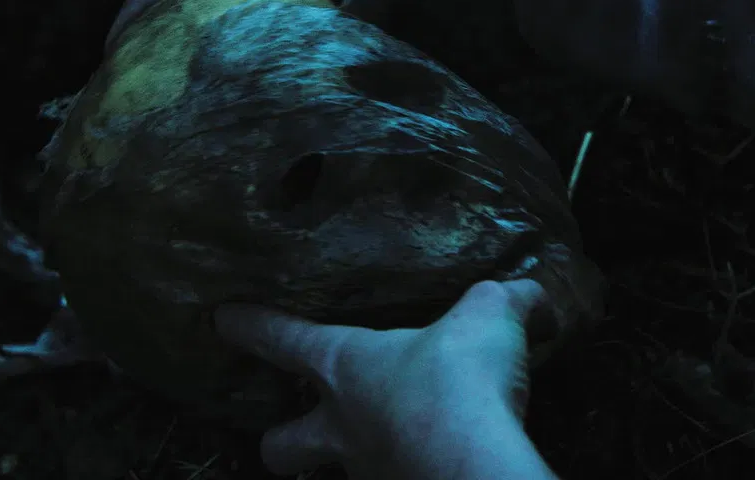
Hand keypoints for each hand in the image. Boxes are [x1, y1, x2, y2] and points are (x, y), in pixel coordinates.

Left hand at [215, 279, 558, 479]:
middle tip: (286, 430)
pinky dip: (399, 479)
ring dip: (342, 467)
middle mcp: (345, 425)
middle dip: (277, 438)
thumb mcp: (489, 317)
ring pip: (330, 477)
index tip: (220, 319)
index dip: (252, 326)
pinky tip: (421, 470)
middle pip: (281, 443)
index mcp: (348, 366)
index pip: (284, 338)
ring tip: (373, 455)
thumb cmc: (460, 377)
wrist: (472, 465)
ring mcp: (368, 473)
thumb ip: (508, 301)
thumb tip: (533, 293)